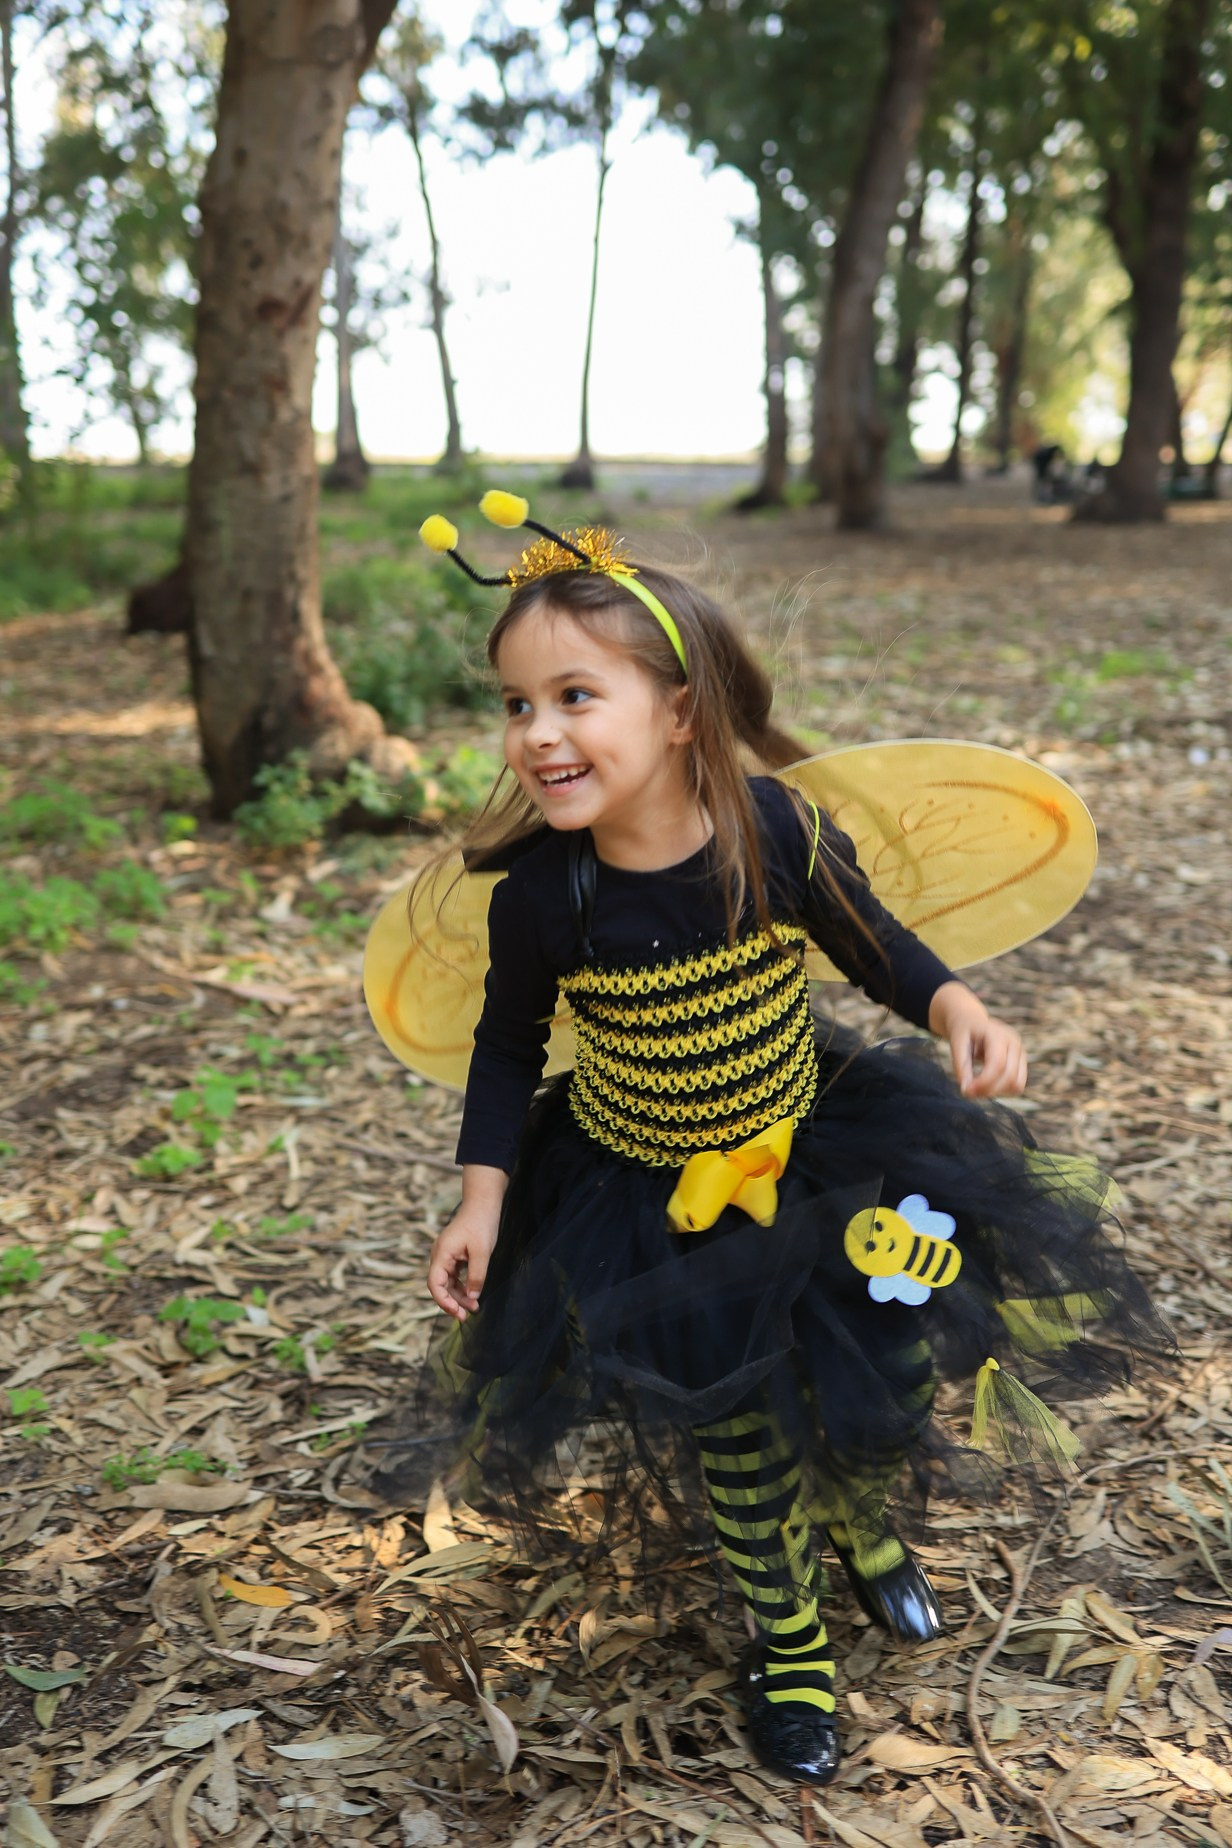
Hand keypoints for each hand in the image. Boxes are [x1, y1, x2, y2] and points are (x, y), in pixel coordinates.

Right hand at [427, 1211, 498, 1321]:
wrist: (483, 1204)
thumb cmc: (481, 1224)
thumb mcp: (482, 1252)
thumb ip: (477, 1275)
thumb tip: (472, 1297)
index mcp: (442, 1253)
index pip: (435, 1283)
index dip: (444, 1301)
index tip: (457, 1313)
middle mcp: (440, 1256)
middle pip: (440, 1286)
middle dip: (452, 1303)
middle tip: (466, 1317)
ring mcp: (446, 1256)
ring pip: (448, 1283)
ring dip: (459, 1297)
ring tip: (474, 1309)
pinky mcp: (454, 1256)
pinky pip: (454, 1277)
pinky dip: (462, 1287)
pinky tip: (473, 1295)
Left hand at [928, 981, 1027, 1097]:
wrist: (972, 1021)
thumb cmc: (963, 1031)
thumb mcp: (956, 1044)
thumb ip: (960, 1066)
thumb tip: (966, 1089)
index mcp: (998, 1034)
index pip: (998, 1064)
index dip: (983, 1082)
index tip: (966, 1091)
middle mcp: (1014, 1043)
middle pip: (1009, 1077)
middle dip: (988, 1090)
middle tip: (968, 1092)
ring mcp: (1021, 1053)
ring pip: (1016, 1085)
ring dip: (995, 1093)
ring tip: (976, 1087)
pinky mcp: (1022, 1063)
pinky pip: (1017, 1086)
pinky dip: (1002, 1091)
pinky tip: (986, 1085)